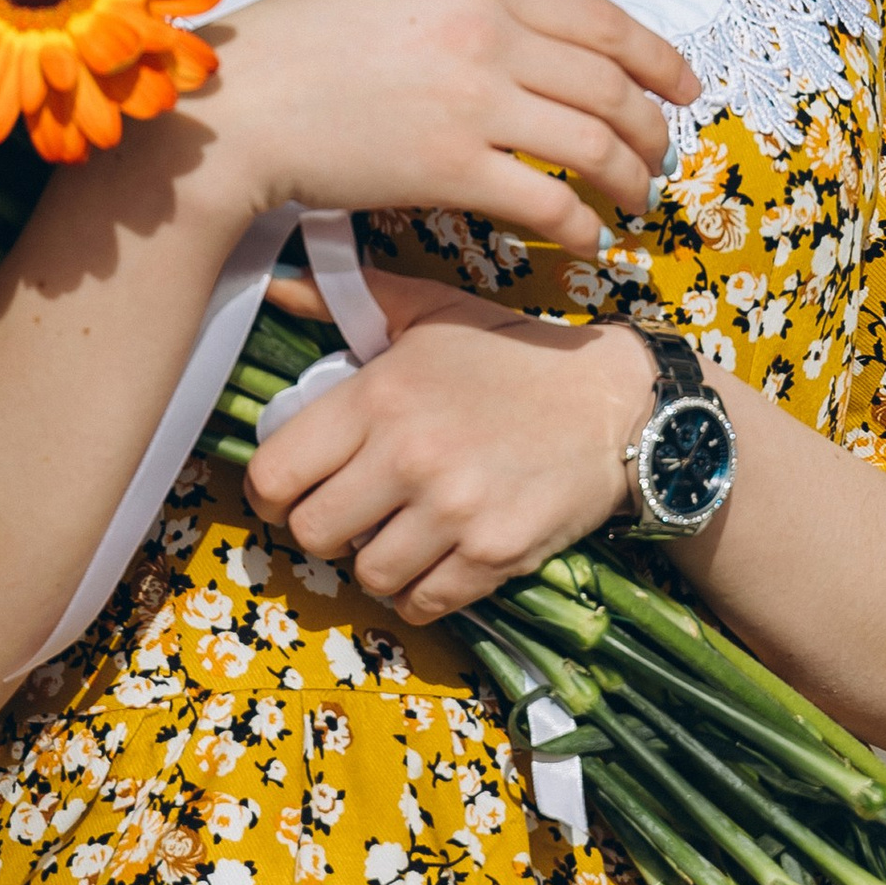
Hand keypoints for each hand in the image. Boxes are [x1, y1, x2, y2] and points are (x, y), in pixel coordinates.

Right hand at [194, 0, 695, 256]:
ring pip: (594, 143)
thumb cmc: (308, 41)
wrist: (243, 103)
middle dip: (652, 128)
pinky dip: (582, 226)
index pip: (602, 20)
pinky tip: (588, 242)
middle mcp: (488, 33)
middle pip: (612, 84)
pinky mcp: (450, 167)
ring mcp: (473, 101)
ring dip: (630, 179)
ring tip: (634, 201)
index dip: (659, 57)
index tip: (685, 88)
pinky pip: (547, 201)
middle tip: (660, 158)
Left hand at [243, 272, 659, 625]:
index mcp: (379, 395)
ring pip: (366, 576)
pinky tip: (433, 561)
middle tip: (348, 514)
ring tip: (397, 534)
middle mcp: (409, 455)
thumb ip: (349, 299)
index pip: (275, 472)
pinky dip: (419, 592)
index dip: (271, 492)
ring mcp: (454, 510)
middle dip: (322, 530)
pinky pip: (422, 604)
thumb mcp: (431, 311)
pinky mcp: (494, 554)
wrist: (614, 402)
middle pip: (312, 533)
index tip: (291, 491)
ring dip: (374, 563)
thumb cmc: (512, 355)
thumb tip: (274, 280)